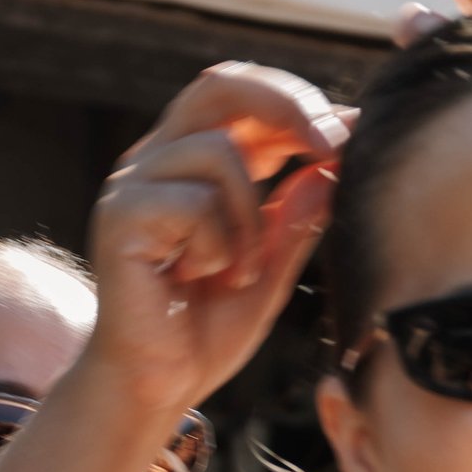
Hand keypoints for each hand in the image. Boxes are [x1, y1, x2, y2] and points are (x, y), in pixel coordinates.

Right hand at [86, 64, 347, 421]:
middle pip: (220, 84)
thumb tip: (333, 163)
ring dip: (250, 217)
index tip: (350, 134)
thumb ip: (296, 218)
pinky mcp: (121, 217)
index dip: (298, 102)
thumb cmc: (204, 333)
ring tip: (240, 273)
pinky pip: (193, 202)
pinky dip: (218, 245)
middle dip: (286, 108)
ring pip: (217, 152)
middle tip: (330, 149)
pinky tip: (203, 279)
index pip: (242, 94)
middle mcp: (160, 160)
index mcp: (194, 163)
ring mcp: (134, 184)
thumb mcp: (270, 271)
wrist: (157, 387)